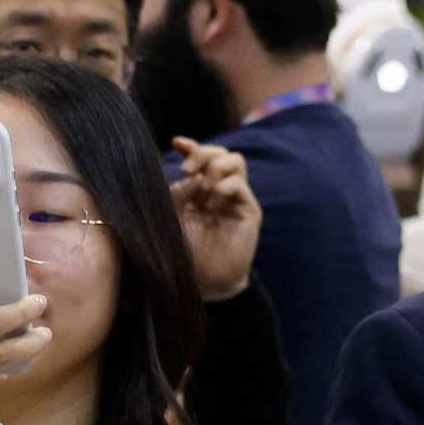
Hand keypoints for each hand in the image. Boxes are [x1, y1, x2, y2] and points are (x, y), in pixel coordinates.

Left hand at [168, 138, 259, 300]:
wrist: (206, 281)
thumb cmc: (186, 252)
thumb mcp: (174, 216)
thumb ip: (176, 192)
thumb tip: (186, 172)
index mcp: (199, 189)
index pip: (200, 158)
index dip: (190, 147)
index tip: (176, 143)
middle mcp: (219, 190)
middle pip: (220, 153)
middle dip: (202, 154)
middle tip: (187, 169)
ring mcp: (236, 199)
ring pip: (235, 161)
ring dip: (215, 168)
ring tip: (202, 188)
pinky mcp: (249, 210)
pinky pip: (239, 184)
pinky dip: (223, 187)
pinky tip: (211, 204)